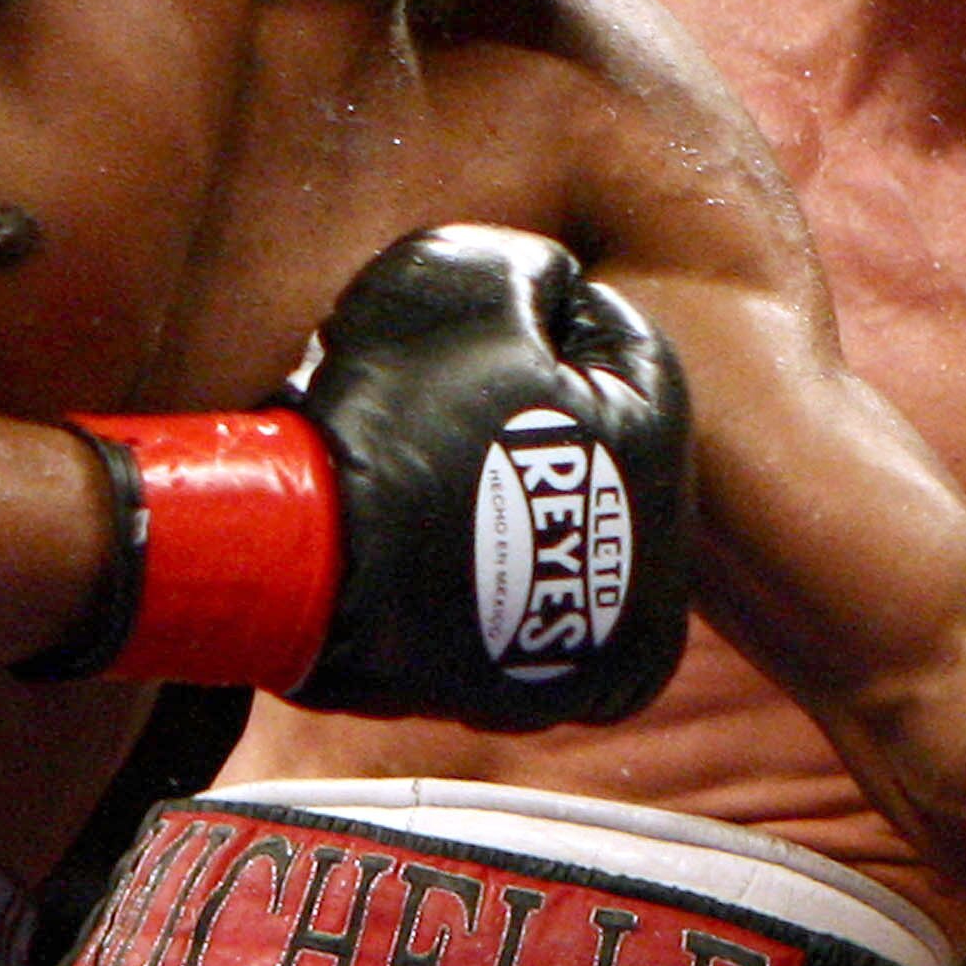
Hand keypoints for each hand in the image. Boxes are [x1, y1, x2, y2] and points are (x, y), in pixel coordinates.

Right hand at [22, 225, 691, 730]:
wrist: (302, 571)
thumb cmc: (391, 415)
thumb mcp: (463, 278)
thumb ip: (529, 268)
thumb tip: (548, 290)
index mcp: (663, 450)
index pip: (618, 343)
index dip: (534, 314)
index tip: (463, 329)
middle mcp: (662, 563)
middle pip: (591, 442)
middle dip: (522, 410)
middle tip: (433, 398)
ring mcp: (600, 643)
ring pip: (552, 529)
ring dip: (497, 493)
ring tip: (411, 469)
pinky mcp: (535, 696)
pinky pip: (511, 604)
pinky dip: (473, 570)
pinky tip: (410, 542)